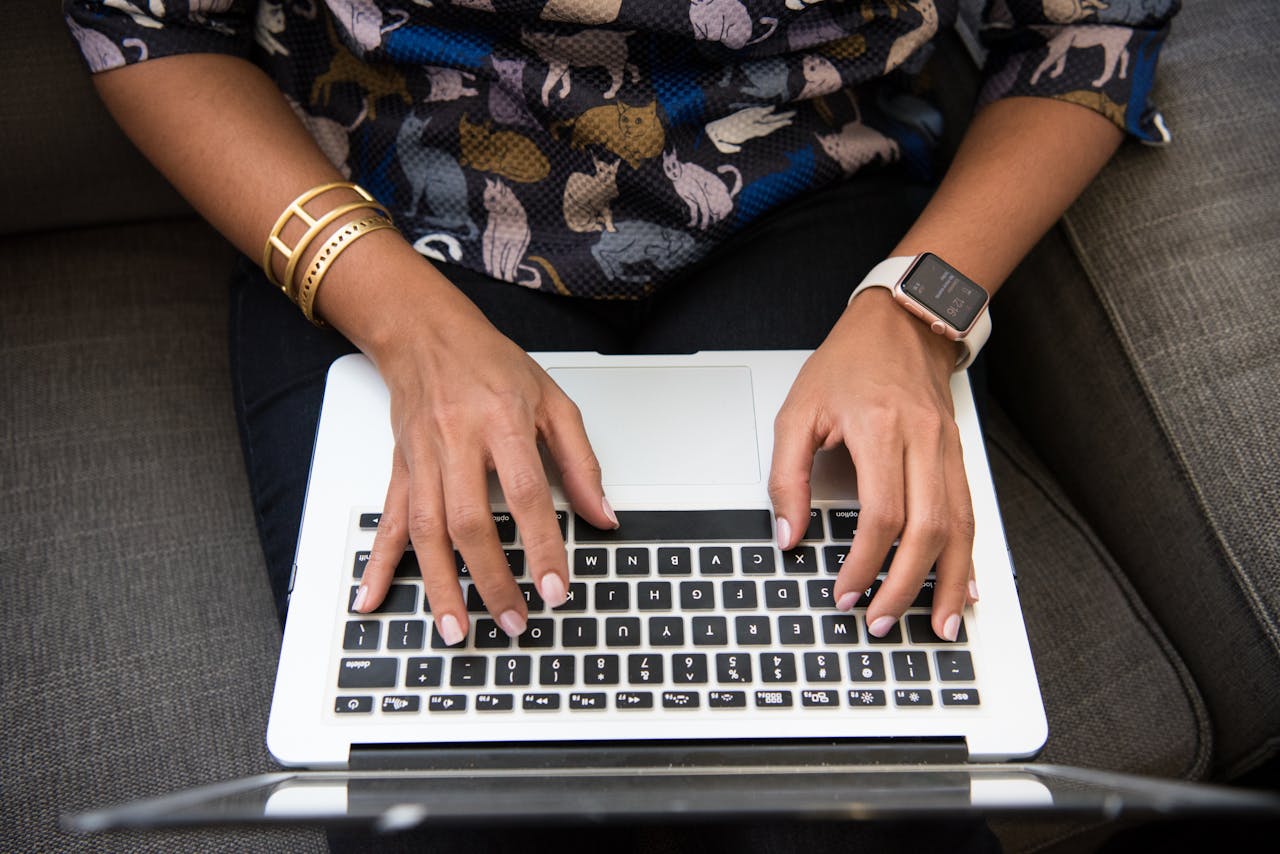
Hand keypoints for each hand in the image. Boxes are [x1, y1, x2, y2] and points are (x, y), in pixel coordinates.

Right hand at [332, 243, 617, 642]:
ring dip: (440, 586)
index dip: (541, 546)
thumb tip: (603, 516)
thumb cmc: (490, 364)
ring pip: (426, 532)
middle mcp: (457, 442)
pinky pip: (388, 521)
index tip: (554, 588)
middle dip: (491, 579)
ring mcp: (423, 458)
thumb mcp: (552, 401)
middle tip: (513, 621)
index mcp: (502, 422)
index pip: (526, 494)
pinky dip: (379, 563)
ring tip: (456, 630)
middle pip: (470, 522)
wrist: (425, 333)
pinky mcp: (400, 468)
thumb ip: (580, 462)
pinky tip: (372, 597)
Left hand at [769, 289, 977, 640]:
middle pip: (929, 530)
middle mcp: (924, 441)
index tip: (845, 593)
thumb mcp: (798, 411)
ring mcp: (948, 449)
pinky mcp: (959, 455)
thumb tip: (788, 534)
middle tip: (881, 621)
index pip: (882, 514)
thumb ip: (787, 476)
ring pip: (960, 528)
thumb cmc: (848, 363)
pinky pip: (970, 514)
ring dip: (949, 583)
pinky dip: (967, 556)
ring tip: (939, 625)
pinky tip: (965, 587)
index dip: (865, 563)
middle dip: (906, 586)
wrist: (903, 322)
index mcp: (881, 429)